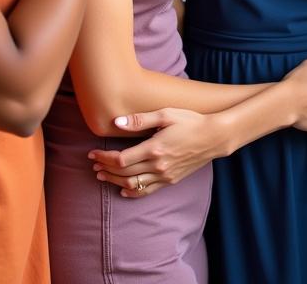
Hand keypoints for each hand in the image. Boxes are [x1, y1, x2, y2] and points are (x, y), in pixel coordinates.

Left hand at [88, 108, 217, 197]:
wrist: (214, 137)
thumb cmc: (190, 121)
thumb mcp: (166, 114)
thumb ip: (140, 120)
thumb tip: (117, 123)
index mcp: (154, 148)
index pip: (121, 159)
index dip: (104, 158)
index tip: (93, 154)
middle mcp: (158, 166)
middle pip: (124, 173)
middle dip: (106, 170)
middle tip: (93, 165)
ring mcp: (165, 175)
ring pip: (133, 185)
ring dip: (114, 181)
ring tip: (102, 176)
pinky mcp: (171, 180)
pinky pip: (147, 191)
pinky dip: (133, 192)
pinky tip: (123, 189)